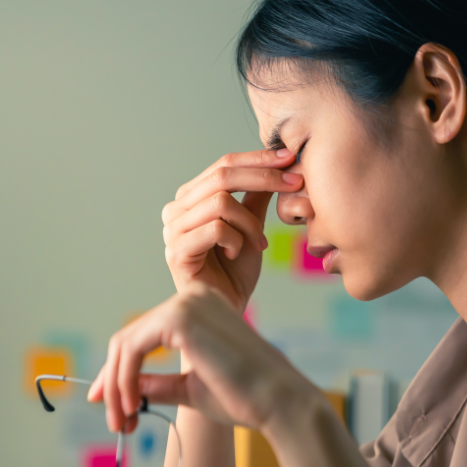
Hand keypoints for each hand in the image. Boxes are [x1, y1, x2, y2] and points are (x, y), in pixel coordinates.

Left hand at [88, 282, 314, 433]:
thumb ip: (157, 384)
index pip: (144, 336)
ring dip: (116, 386)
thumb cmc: (244, 397)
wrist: (278, 401)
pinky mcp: (180, 317)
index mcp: (200, 308)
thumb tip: (124, 388)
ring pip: (125, 344)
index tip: (109, 405)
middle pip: (129, 338)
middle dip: (113, 382)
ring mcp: (186, 302)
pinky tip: (132, 407)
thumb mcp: (190, 388)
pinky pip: (132, 349)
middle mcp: (192, 297)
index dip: (118, 372)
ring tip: (123, 422)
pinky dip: (123, 380)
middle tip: (113, 421)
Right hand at [162, 149, 302, 312]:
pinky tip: (237, 253)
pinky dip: (236, 239)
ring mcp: (172, 230)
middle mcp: (175, 209)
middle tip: (294, 184)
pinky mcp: (177, 251)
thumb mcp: (250, 226)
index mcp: (190, 198)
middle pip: (221, 177)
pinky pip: (216, 229)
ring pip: (220, 202)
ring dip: (250, 223)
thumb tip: (277, 163)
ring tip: (258, 242)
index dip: (257, 159)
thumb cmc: (236, 271)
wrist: (228, 309)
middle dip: (263, 177)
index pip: (223, 165)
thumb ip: (255, 196)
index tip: (290, 157)